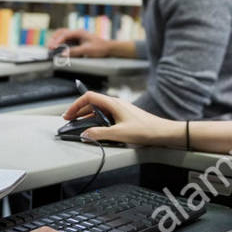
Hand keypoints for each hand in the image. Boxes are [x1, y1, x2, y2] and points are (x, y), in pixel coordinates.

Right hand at [46, 28, 110, 57]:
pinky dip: (60, 42)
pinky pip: (66, 40)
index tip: (52, 47)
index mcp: (79, 32)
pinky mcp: (77, 40)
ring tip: (51, 47)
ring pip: (62, 35)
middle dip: (54, 39)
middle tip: (49, 47)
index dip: (57, 41)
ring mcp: (77, 35)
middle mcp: (76, 32)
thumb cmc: (99, 48)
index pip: (64, 34)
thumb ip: (74, 52)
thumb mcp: (87, 51)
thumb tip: (63, 54)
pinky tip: (58, 48)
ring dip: (56, 40)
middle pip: (61, 32)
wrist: (108, 48)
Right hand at [61, 91, 181, 146]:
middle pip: (92, 103)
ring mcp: (120, 109)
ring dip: (87, 116)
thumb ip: (99, 134)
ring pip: (99, 109)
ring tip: (79, 125)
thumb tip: (85, 134)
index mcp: (113, 103)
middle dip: (79, 111)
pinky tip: (96, 128)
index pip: (89, 97)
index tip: (68, 114)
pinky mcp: (124, 116)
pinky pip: (106, 115)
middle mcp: (116, 104)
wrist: (162, 132)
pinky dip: (97, 120)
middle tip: (70, 120)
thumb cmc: (145, 130)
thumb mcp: (118, 134)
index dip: (76, 105)